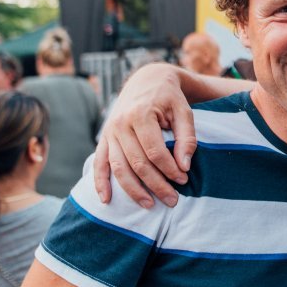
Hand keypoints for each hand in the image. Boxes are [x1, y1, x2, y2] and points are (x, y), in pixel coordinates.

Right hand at [93, 63, 196, 207]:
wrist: (146, 80)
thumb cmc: (169, 98)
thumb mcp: (184, 111)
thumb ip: (187, 137)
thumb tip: (184, 166)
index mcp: (140, 114)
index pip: (155, 151)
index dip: (170, 169)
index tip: (184, 180)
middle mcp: (120, 124)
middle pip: (137, 163)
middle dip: (156, 185)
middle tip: (172, 200)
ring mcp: (109, 132)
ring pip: (118, 167)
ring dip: (133, 190)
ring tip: (149, 205)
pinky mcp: (104, 138)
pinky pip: (99, 163)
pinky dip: (100, 182)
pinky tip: (106, 200)